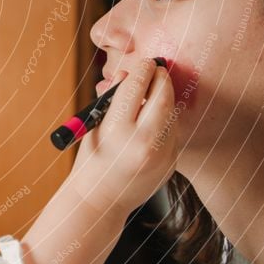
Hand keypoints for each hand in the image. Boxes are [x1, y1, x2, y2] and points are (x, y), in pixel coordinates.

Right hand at [69, 58, 176, 216]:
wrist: (99, 201)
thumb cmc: (91, 159)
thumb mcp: (94, 126)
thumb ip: (112, 100)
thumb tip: (129, 73)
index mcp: (117, 129)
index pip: (136, 86)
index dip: (142, 69)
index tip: (144, 62)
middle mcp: (142, 141)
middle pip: (162, 96)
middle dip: (161, 78)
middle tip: (158, 69)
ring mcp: (161, 155)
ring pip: (172, 113)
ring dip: (165, 99)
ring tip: (155, 93)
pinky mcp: (171, 163)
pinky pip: (173, 133)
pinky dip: (165, 122)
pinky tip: (154, 122)